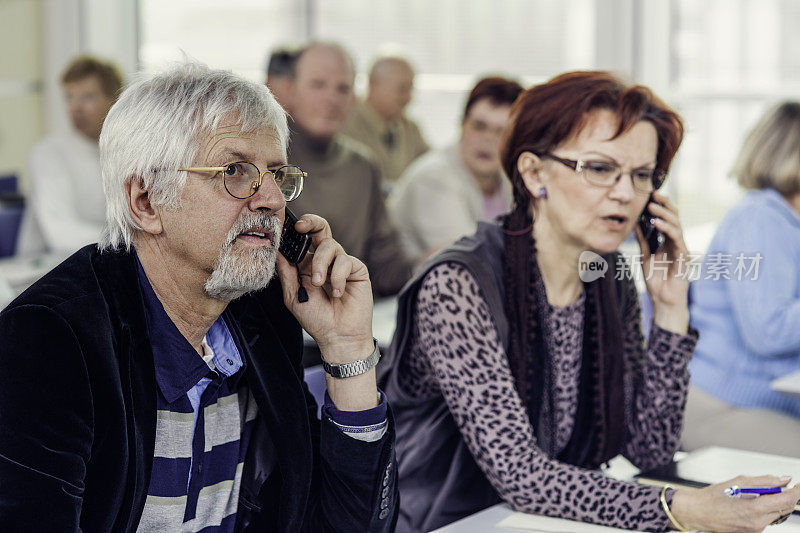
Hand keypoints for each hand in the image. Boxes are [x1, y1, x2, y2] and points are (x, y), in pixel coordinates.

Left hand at [275, 213, 373, 363]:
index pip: (302, 240)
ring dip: (322, 264)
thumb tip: (277, 251)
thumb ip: (286, 273)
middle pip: (320, 230)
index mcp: (308, 265)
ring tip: (319, 283)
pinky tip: (338, 293)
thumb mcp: (294, 296)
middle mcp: (325, 260)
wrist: (338, 336)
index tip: (289, 227)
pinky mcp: (357, 269)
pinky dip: (338, 277)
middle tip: (302, 227)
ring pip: (330, 245)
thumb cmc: (316, 319)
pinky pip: (346, 261)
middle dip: (312, 223)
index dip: (296, 231)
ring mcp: (341, 264)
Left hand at [635, 191, 690, 333]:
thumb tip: (634, 223)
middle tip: (652, 193)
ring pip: (676, 225)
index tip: (647, 195)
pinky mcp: (683, 256)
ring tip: (652, 206)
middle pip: (674, 217)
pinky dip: (667, 229)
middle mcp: (676, 242)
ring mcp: (681, 248)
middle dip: (664, 204)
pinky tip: (658, 223)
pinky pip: (677, 239)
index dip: (659, 206)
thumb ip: (643, 240)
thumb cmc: (656, 280)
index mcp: (667, 241)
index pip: (666, 218)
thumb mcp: (645, 256)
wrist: (664, 301)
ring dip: (664, 214)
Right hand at [671, 475, 799, 531]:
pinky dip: (764, 509)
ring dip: (772, 503)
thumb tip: (783, 479)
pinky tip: (750, 503)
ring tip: (756, 494)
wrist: (697, 512)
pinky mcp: (752, 532)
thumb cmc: (712, 497)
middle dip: (784, 496)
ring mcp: (755, 529)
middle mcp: (758, 522)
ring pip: (775, 514)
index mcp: (754, 508)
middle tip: (775, 486)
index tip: (797, 485)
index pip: (786, 500)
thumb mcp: (738, 481)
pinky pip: (766, 519)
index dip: (795, 491)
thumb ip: (764, 480)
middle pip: (783, 508)